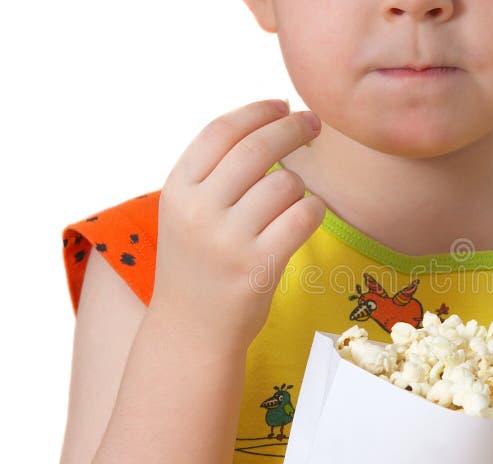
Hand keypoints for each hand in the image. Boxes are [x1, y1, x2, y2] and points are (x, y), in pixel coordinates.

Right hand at [151, 99, 323, 350]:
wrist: (191, 330)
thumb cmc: (198, 264)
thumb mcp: (187, 212)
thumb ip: (215, 172)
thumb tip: (267, 123)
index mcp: (178, 189)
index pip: (221, 130)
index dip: (257, 111)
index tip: (282, 103)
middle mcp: (199, 210)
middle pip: (258, 147)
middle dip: (293, 127)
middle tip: (314, 123)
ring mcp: (228, 239)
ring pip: (286, 183)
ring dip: (298, 185)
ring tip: (289, 201)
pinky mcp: (259, 265)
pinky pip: (304, 215)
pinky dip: (312, 210)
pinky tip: (304, 216)